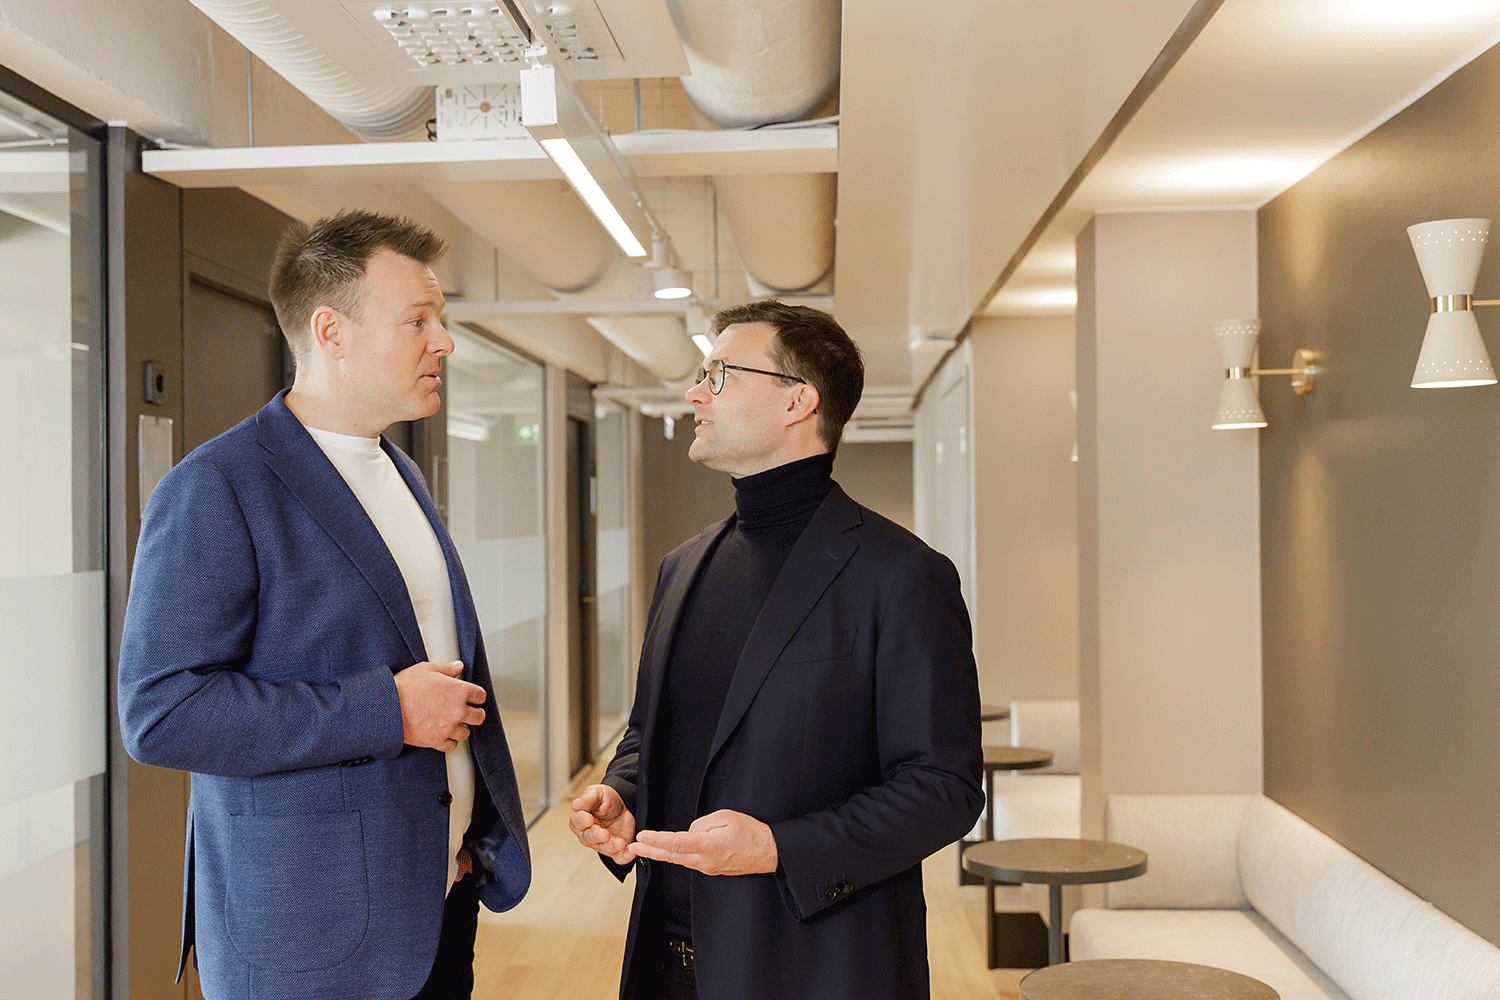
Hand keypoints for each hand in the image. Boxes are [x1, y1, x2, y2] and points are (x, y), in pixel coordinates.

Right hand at [393, 660, 485, 750]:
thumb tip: (458, 666)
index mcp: (458, 691)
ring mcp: (448, 727)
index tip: (475, 697)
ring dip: (462, 727)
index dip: (477, 695)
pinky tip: (445, 735)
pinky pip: (452, 745)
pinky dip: (450, 741)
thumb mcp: (427, 669)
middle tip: (471, 712)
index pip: (480, 695)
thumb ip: (446, 668)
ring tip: (455, 723)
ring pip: (466, 732)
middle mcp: (457, 710)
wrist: (388, 708)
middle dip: (475, 713)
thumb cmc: (405, 687)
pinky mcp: (437, 741)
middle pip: (478, 716)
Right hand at [570, 784, 636, 863]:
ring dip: (612, 847)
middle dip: (597, 836)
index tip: (588, 818)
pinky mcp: (616, 850)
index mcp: (581, 820)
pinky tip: (630, 851)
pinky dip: (625, 856)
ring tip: (620, 843)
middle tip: (604, 834)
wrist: (624, 805)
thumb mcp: (598, 793)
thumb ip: (588, 798)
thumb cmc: (607, 800)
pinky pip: (619, 857)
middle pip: (589, 838)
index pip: (577, 822)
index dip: (582, 821)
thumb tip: (575, 805)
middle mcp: (589, 834)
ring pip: (603, 848)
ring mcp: (602, 843)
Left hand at [632, 809, 777, 875]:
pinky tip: (667, 851)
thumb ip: (702, 823)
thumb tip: (690, 831)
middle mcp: (704, 861)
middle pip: (671, 856)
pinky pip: (689, 861)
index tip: (642, 836)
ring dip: (660, 853)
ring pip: (678, 860)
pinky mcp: (711, 869)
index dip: (656, 840)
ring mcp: (707, 868)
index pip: (675, 843)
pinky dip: (675, 856)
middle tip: (631, 847)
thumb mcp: (726, 817)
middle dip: (649, 851)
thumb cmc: (751, 833)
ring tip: (644, 848)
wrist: (769, 852)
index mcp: (707, 846)